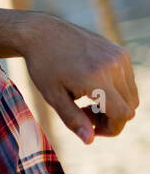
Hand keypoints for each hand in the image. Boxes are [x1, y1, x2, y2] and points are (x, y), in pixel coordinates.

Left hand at [19, 13, 138, 141]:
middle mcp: (114, 65)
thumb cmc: (43, 67)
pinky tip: (92, 87)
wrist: (42, 33)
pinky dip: (116, 91)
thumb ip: (72, 119)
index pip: (122, 114)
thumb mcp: (52, 96)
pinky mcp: (120, 51)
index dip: (110, 129)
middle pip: (130, 107)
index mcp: (96, 78)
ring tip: (86, 101)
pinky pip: (128, 80)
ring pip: (131, 95)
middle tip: (83, 113)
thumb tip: (89, 140)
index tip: (89, 128)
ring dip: (114, 105)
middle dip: (110, 118)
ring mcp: (120, 56)